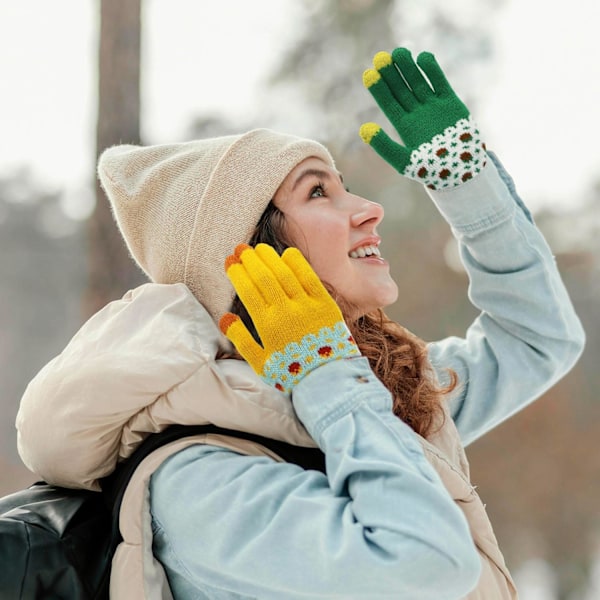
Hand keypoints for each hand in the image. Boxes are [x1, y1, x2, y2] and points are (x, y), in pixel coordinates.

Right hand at [220, 244, 359, 393]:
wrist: (327, 379)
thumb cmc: (291, 372)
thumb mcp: (260, 363)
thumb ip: (241, 340)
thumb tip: (224, 318)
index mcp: (267, 325)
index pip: (248, 290)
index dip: (237, 272)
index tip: (230, 261)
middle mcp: (286, 311)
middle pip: (264, 277)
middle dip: (250, 260)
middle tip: (241, 248)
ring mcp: (307, 306)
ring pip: (285, 274)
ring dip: (270, 258)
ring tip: (259, 249)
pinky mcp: (325, 304)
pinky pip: (310, 278)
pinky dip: (298, 264)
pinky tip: (287, 254)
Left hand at [360, 48, 486, 189]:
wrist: (462, 171)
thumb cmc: (431, 170)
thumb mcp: (404, 161)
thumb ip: (384, 146)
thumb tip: (363, 129)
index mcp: (404, 126)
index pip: (388, 103)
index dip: (379, 89)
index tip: (368, 73)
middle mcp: (416, 114)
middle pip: (401, 90)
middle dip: (391, 74)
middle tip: (380, 57)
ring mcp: (433, 106)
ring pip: (418, 83)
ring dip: (408, 68)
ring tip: (398, 52)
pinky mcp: (451, 103)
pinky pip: (440, 83)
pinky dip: (432, 71)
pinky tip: (422, 57)